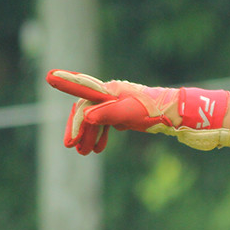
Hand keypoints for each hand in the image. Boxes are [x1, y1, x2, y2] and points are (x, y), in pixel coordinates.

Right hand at [46, 70, 229, 153]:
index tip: (49, 76)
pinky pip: (108, 122)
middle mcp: (112, 94)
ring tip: (87, 153)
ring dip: (90, 135)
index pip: (83, 89)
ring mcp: (119, 103)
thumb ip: (108, 114)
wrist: (179, 116)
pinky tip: (101, 146)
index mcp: (111, 90)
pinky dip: (102, 134)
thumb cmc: (156, 113)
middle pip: (87, 109)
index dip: (66, 84)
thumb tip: (86, 117)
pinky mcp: (128, 112)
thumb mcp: (131, 114)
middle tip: (72, 147)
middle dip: (78, 128)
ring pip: (97, 119)